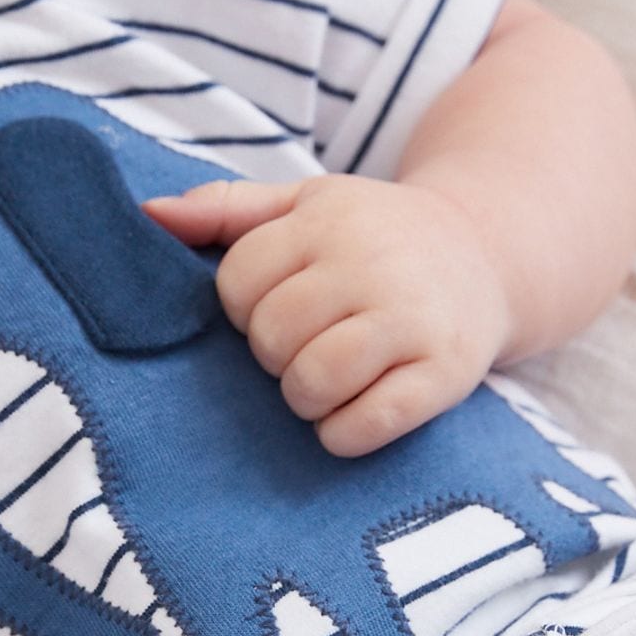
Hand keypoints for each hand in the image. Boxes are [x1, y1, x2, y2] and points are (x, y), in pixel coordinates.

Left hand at [141, 174, 512, 455]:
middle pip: (272, 336)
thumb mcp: (305, 202)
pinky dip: (344, 433)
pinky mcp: (445, 374)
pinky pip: (367, 424)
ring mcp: (413, 320)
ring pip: (313, 382)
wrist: (487, 255)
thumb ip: (225, 209)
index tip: (274, 308)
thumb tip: (148, 217)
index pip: (238, 283)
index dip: (242, 310)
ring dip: (305, 399)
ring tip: (324, 382)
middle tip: (304, 347)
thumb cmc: (375, 236)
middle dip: (274, 356)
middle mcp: (373, 264)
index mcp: (329, 220)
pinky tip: (351, 415)